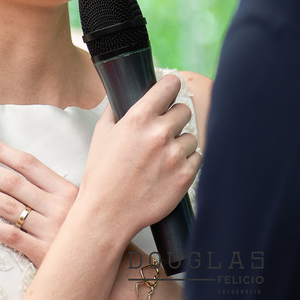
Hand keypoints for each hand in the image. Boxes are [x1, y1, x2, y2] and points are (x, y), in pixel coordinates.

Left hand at [0, 137, 78, 267]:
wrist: (95, 263)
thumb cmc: (83, 229)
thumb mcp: (77, 201)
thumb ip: (52, 187)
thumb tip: (15, 166)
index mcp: (66, 189)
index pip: (27, 164)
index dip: (0, 151)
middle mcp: (58, 206)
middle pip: (12, 182)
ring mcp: (50, 230)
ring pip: (7, 206)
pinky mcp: (42, 253)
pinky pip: (9, 235)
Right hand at [77, 74, 202, 240]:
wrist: (108, 214)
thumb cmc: (102, 175)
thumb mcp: (102, 134)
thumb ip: (115, 109)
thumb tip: (123, 94)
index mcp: (138, 118)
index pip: (169, 85)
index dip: (171, 86)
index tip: (171, 89)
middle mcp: (159, 133)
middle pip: (184, 110)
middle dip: (174, 119)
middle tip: (162, 132)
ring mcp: (175, 155)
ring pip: (192, 136)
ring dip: (181, 143)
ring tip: (163, 157)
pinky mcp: (186, 176)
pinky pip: (197, 158)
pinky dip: (187, 162)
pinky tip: (170, 170)